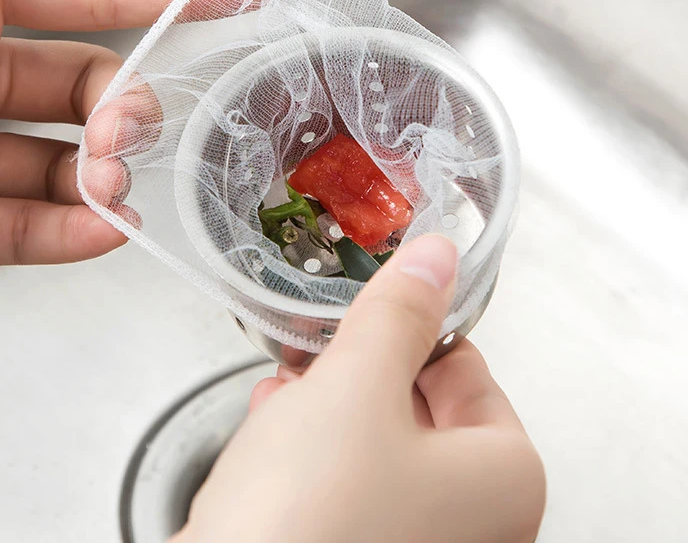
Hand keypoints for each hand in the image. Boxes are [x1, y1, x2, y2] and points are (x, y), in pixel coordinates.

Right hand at [175, 235, 545, 542]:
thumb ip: (400, 313)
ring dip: (327, 408)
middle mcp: (471, 526)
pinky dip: (310, 455)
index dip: (412, 332)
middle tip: (321, 344)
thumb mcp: (357, 385)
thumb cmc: (309, 513)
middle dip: (360, 371)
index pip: (467, 372)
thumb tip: (438, 257)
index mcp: (503, 481)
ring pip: (373, 446)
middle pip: (417, 409)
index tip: (370, 309)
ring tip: (287, 383)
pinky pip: (343, 487)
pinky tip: (270, 432)